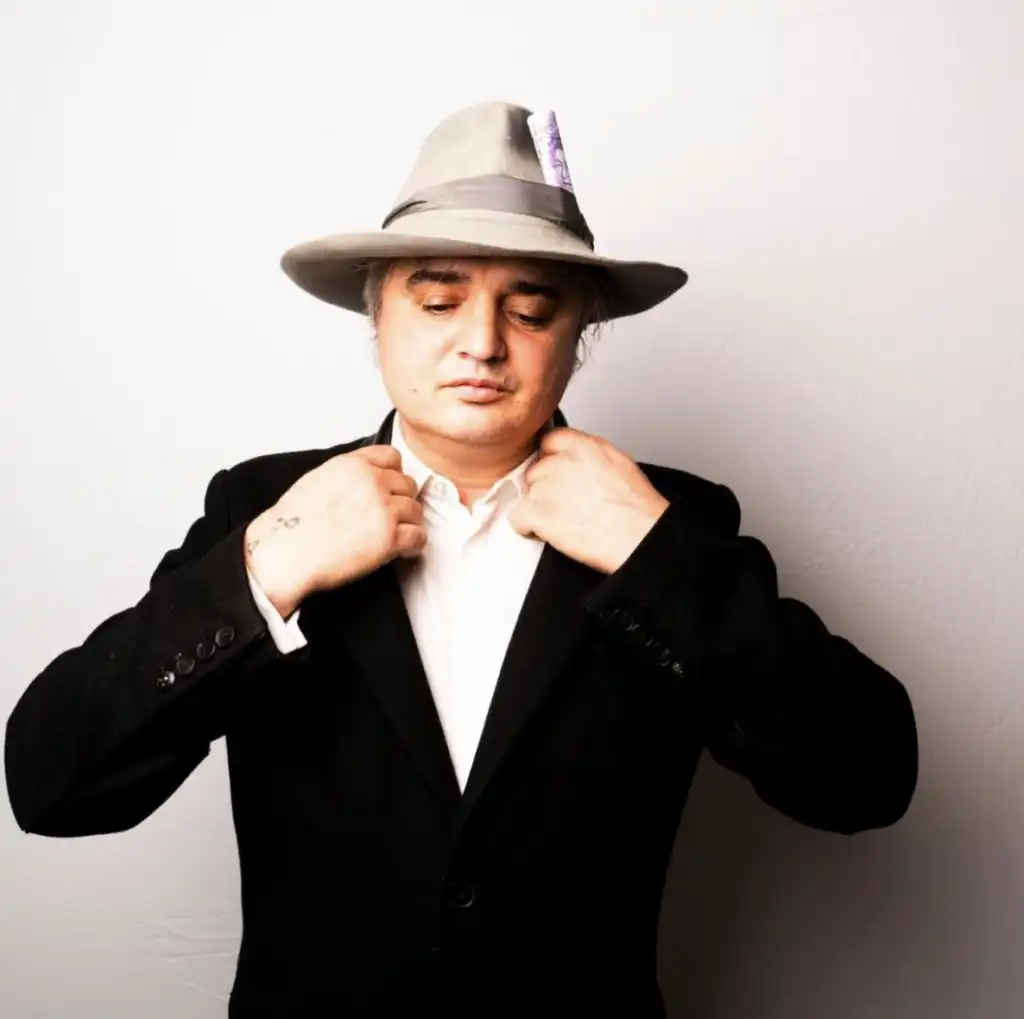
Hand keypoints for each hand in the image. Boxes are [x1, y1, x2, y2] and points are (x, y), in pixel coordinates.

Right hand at [244, 445, 424, 616]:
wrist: (285, 553)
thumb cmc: (293, 524)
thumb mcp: (318, 480)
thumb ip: (347, 474)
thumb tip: (365, 480)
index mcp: (353, 464)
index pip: (392, 457)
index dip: (394, 475)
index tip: (390, 488)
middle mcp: (372, 481)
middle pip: (407, 484)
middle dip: (401, 500)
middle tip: (390, 517)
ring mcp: (383, 508)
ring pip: (415, 510)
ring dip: (407, 523)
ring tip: (394, 535)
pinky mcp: (390, 537)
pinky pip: (419, 536)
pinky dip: (413, 545)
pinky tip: (401, 549)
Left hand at [506, 427, 669, 574]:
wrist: (642, 538)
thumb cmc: (638, 509)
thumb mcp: (618, 464)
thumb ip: (589, 456)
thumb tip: (574, 460)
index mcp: (585, 446)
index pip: (550, 441)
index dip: (551, 460)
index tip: (555, 475)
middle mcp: (563, 462)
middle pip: (536, 469)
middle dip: (545, 487)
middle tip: (564, 505)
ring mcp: (549, 487)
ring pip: (527, 493)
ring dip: (538, 508)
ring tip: (563, 521)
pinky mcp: (540, 514)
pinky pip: (517, 516)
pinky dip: (526, 527)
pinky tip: (543, 532)